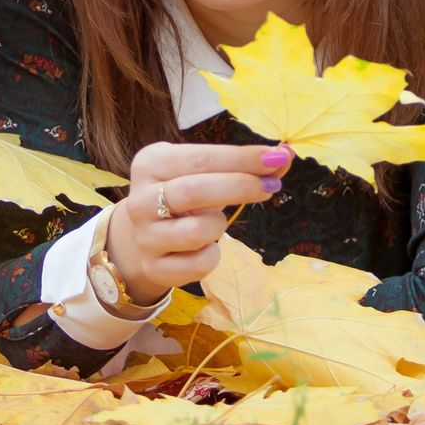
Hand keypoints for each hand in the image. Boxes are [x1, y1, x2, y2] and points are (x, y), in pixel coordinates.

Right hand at [107, 142, 291, 306]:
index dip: (242, 159)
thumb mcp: (204, 171)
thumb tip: (284, 156)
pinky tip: (205, 246)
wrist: (147, 234)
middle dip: (241, 186)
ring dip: (220, 225)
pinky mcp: (154, 268)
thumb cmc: (184, 195)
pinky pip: (200, 264)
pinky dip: (213, 255)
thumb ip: (243, 165)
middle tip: (271, 185)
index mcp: (151, 164)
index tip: (275, 158)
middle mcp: (140, 200)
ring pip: (199, 231)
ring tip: (215, 221)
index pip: (201, 158)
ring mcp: (145, 236)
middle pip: (196, 191)